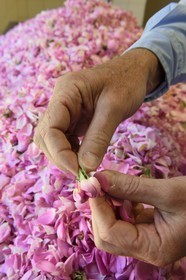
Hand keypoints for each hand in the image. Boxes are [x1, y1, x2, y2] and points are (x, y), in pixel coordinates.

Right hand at [34, 49, 162, 174]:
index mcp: (66, 91)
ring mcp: (65, 111)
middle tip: (81, 173)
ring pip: (53, 140)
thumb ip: (99, 138)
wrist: (133, 72)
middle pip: (46, 136)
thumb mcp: (115, 108)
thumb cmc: (126, 83)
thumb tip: (86, 167)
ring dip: (64, 157)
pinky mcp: (72, 119)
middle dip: (60, 157)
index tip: (78, 171)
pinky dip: (71, 152)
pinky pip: (64, 139)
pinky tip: (84, 158)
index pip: (50, 127)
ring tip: (83, 167)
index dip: (60, 153)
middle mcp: (60, 101)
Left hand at [89, 171, 185, 265]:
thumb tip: (97, 178)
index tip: (92, 182)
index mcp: (154, 249)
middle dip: (99, 208)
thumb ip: (130, 186)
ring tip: (113, 185)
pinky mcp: (147, 229)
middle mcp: (147, 250)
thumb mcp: (167, 191)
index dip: (97, 207)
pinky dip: (117, 204)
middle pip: (106, 235)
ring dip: (107, 205)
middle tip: (101, 183)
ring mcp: (146, 240)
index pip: (110, 234)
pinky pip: (122, 219)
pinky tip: (124, 192)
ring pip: (111, 227)